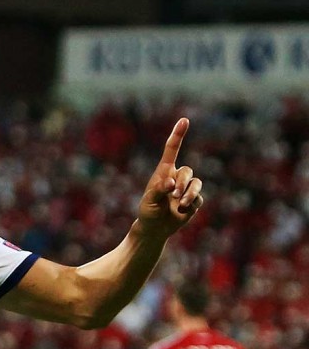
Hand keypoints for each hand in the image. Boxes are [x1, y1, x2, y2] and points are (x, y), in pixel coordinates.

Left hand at [136, 118, 203, 238]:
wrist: (155, 228)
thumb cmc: (148, 211)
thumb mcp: (149, 200)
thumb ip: (159, 189)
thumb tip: (171, 183)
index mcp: (164, 172)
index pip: (172, 150)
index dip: (178, 135)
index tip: (184, 120)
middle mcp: (177, 177)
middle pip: (188, 171)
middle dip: (183, 183)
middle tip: (174, 195)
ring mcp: (186, 189)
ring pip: (197, 183)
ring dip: (189, 193)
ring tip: (179, 203)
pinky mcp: (194, 201)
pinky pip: (199, 198)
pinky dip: (191, 204)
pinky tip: (182, 210)